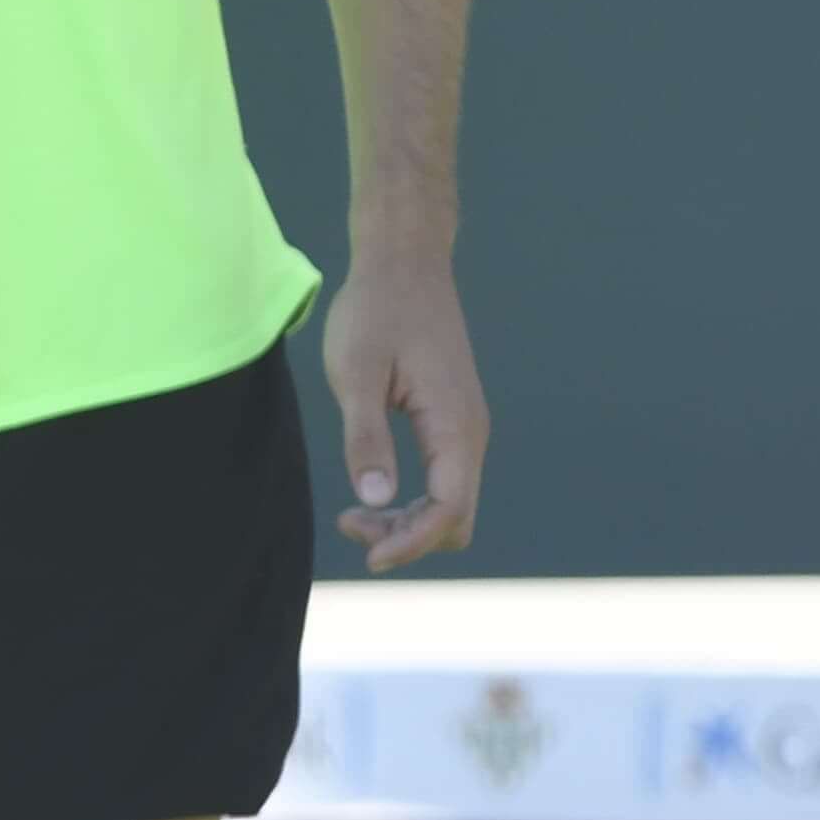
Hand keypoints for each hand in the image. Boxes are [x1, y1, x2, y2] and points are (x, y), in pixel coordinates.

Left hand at [323, 250, 491, 570]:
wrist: (404, 263)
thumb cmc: (375, 311)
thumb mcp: (357, 373)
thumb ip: (365, 436)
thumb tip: (375, 499)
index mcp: (455, 425)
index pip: (449, 509)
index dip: (412, 542)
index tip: (368, 556)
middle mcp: (470, 433)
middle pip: (456, 517)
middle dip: (409, 537)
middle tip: (349, 525)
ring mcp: (464, 427)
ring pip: (451, 503)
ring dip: (409, 522)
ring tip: (353, 515)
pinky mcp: (451, 420)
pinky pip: (443, 481)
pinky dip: (413, 500)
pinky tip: (372, 493)